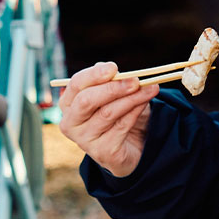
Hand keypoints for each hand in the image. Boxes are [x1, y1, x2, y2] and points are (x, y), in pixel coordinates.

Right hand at [57, 62, 158, 176]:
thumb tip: (108, 68)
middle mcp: (70, 123)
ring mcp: (84, 140)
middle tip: (135, 80)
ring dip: (132, 98)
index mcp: (67, 104)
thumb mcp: (111, 94)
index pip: (76, 84)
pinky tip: (145, 102)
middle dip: (113, 88)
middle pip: (87, 100)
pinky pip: (121, 126)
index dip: (94, 75)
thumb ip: (107, 81)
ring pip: (108, 113)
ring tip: (150, 88)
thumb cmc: (116, 114)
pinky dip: (136, 111)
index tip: (113, 67)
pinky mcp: (102, 152)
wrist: (127, 147)